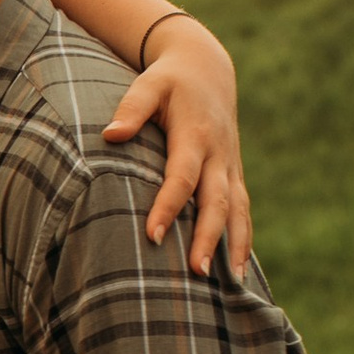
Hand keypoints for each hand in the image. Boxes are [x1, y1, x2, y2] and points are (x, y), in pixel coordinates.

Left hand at [105, 19, 248, 281]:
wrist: (208, 69)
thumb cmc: (170, 80)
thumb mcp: (150, 84)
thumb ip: (132, 108)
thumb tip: (110, 135)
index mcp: (196, 135)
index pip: (182, 176)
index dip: (169, 206)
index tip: (153, 235)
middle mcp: (218, 155)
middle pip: (217, 202)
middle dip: (209, 237)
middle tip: (197, 272)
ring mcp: (230, 167)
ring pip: (238, 211)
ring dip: (236, 246)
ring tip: (232, 284)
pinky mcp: (234, 175)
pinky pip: (243, 211)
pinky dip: (244, 240)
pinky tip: (239, 272)